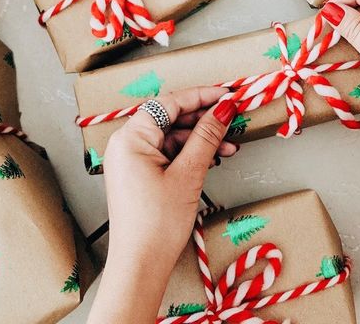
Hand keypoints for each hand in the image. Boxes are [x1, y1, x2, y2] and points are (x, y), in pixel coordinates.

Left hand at [88, 87, 237, 323]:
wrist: (141, 264)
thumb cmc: (157, 223)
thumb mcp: (188, 174)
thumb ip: (207, 137)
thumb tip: (224, 109)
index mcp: (131, 138)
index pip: (169, 103)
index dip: (201, 96)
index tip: (228, 95)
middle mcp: (126, 145)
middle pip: (170, 118)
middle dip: (204, 119)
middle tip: (233, 118)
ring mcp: (132, 161)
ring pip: (172, 137)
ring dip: (201, 139)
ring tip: (230, 146)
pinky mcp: (140, 175)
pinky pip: (168, 154)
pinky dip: (190, 154)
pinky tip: (213, 159)